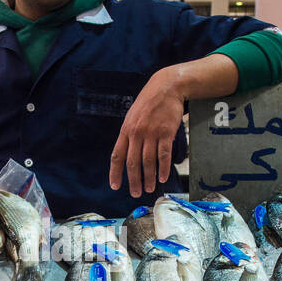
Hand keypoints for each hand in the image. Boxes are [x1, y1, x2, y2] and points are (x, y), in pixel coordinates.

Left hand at [109, 66, 182, 196]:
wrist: (166, 87)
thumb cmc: (149, 103)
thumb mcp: (133, 116)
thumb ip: (130, 134)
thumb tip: (128, 153)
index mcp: (126, 130)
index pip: (117, 155)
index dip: (115, 172)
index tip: (115, 186)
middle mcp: (136, 133)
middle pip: (133, 162)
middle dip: (133, 180)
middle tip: (135, 193)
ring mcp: (151, 133)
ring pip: (148, 162)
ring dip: (148, 178)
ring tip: (149, 189)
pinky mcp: (166, 132)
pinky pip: (163, 155)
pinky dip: (163, 169)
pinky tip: (163, 178)